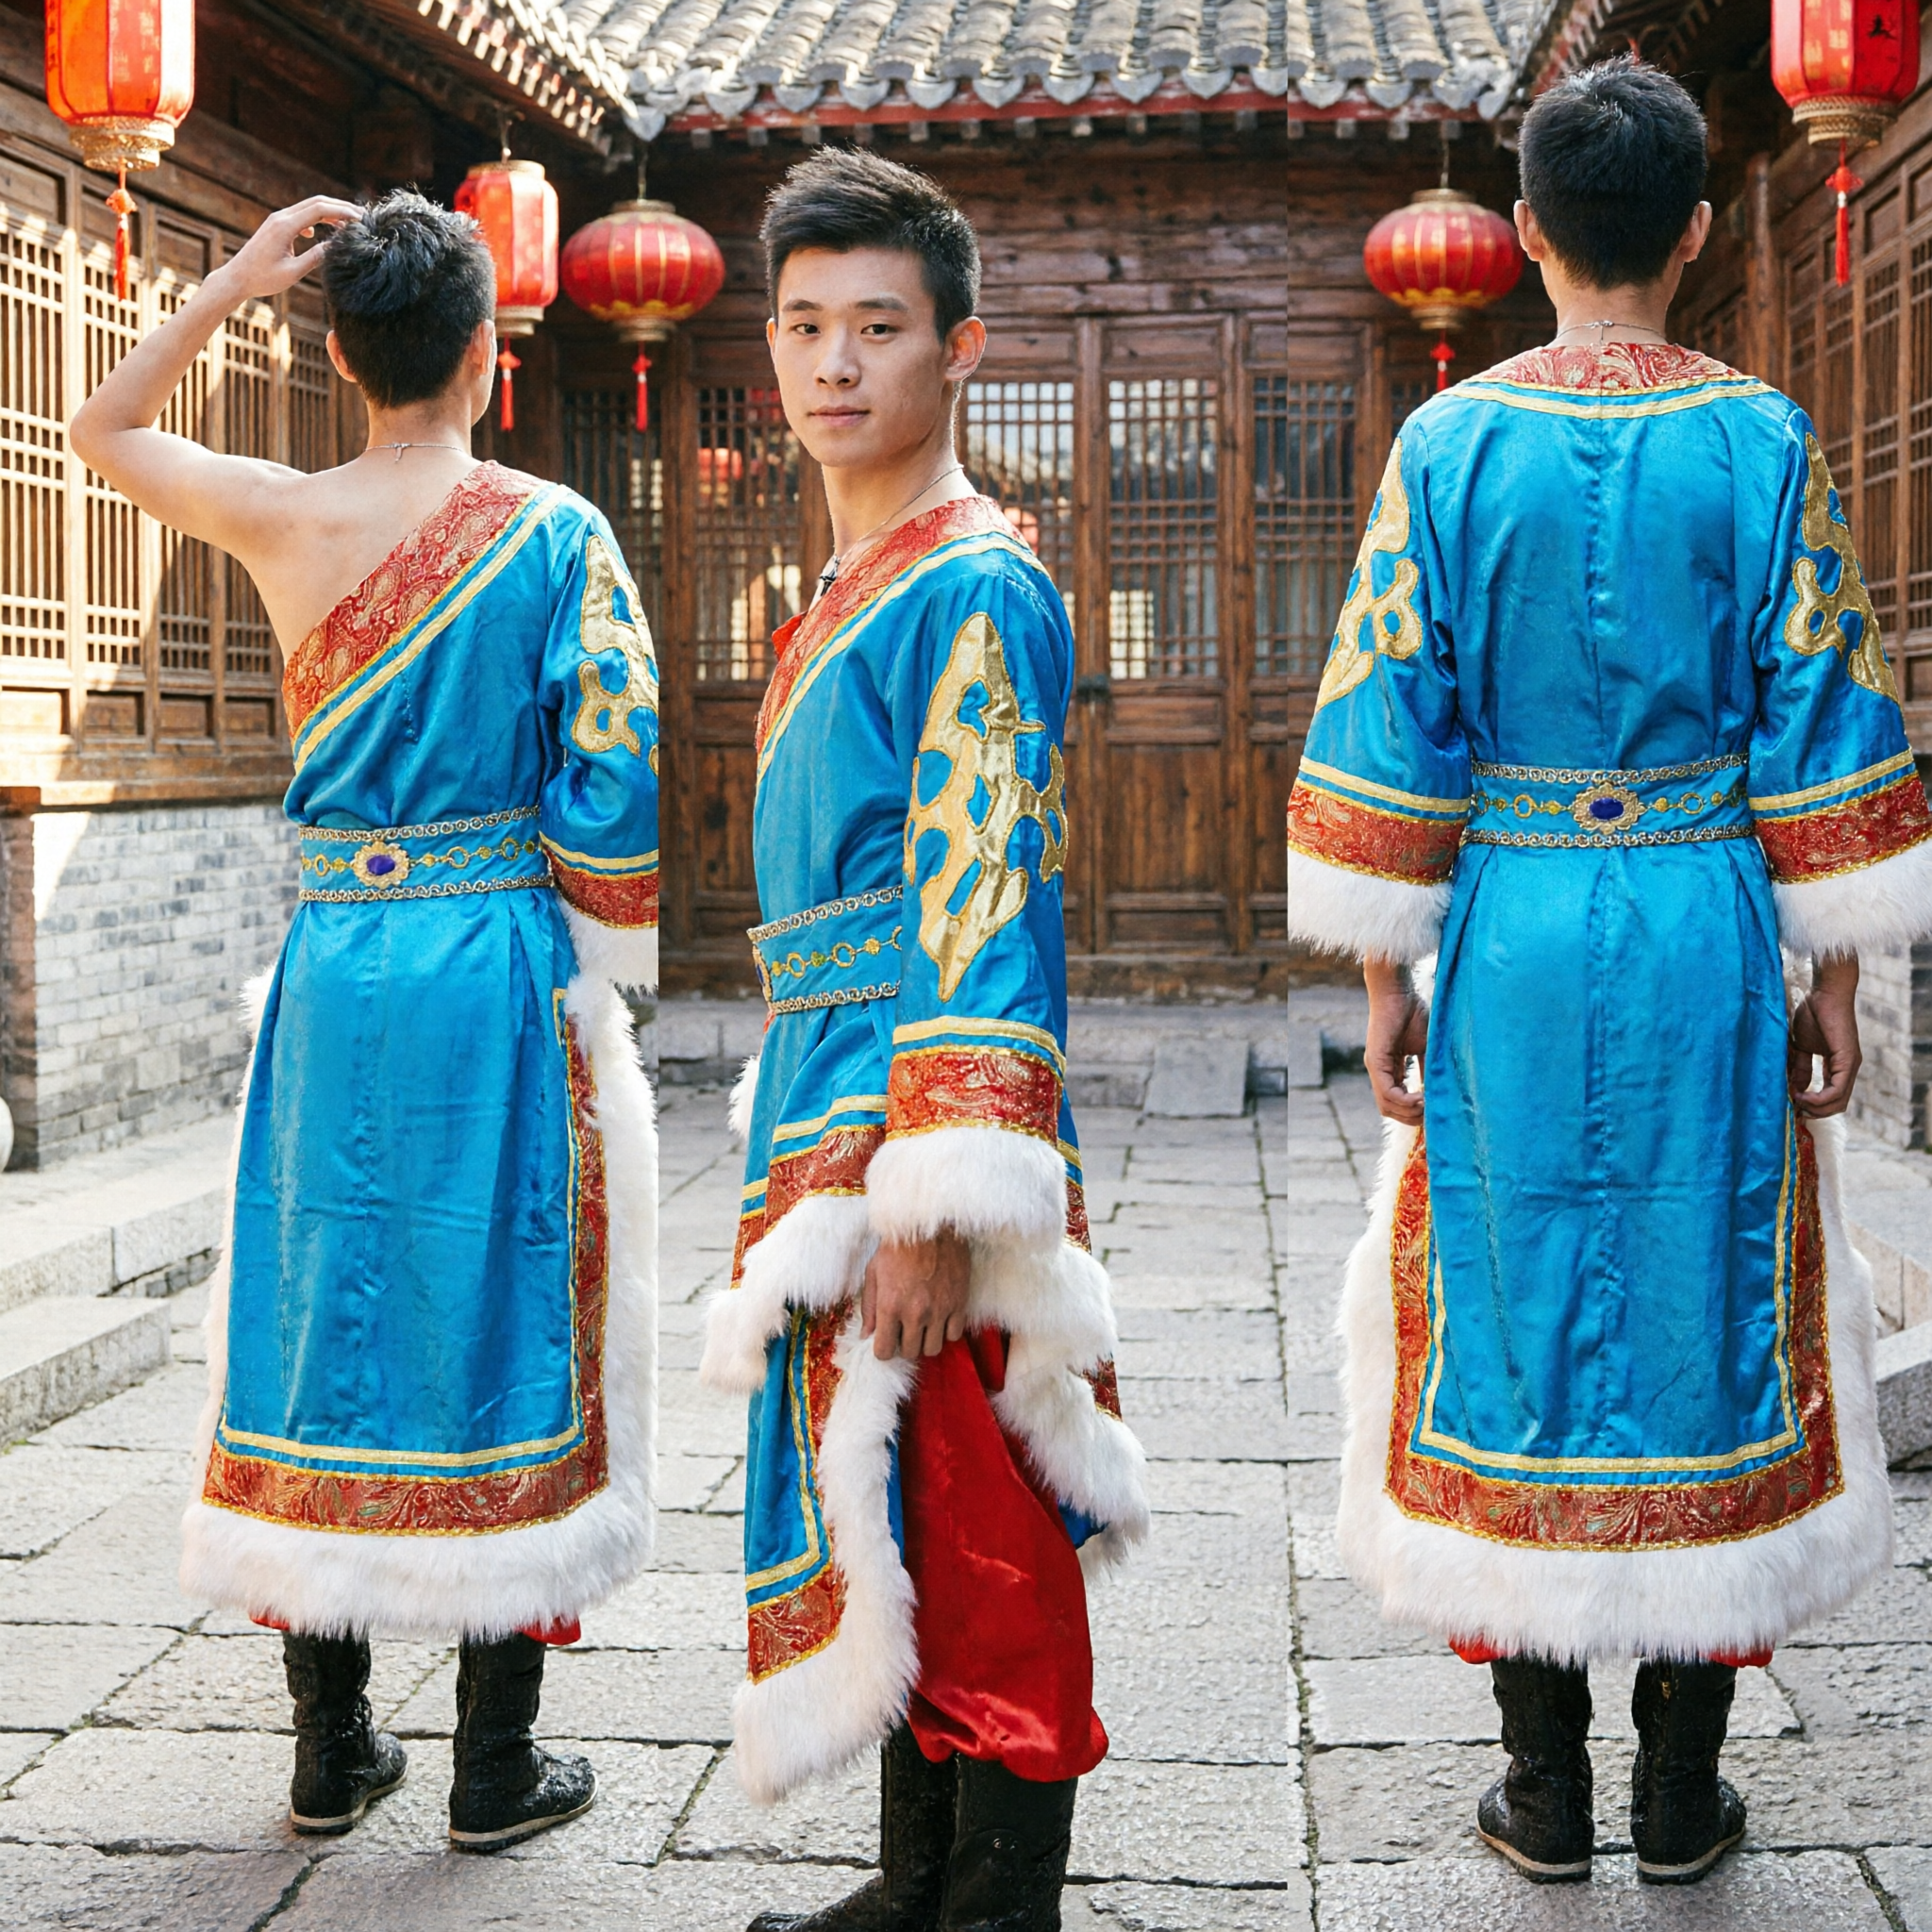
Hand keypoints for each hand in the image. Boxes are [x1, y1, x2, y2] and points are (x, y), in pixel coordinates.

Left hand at [214, 197, 363, 302]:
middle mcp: (281, 217)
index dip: (342, 212)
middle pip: (316, 202)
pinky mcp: (276, 225)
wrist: (237, 277)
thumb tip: (335, 246)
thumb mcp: (293, 272)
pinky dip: (316, 218)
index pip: (319, 211)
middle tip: (361, 216)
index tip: (361, 219)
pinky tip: (320, 232)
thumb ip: (315, 257)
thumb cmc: (263, 278)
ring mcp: (277, 219)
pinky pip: (300, 215)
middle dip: (340, 207)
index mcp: (285, 226)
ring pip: (309, 207)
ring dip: (330, 212)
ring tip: (348, 223)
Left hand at [861, 1231, 970, 1360]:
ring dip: (925, 1341)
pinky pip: (954, 1335)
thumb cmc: (898, 1246)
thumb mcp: (874, 1273)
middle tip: (904, 1329)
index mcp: (890, 1306)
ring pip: (933, 1349)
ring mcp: (939, 1310)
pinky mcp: (959, 1303)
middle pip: (909, 1353)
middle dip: (904, 1345)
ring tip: (923, 1325)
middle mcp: (915, 1313)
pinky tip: (940, 1317)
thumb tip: (866, 1335)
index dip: (883, 1349)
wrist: (930, 1224)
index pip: (884, 1352)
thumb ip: (869, 1308)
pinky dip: (946, 1331)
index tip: (885, 1340)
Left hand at [1365, 956, 1428, 1125]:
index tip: (1434, 1110)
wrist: (1398, 990)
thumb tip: (1438, 1092)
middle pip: (1390, 1110)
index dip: (1414, 1111)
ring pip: (1386, 1106)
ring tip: (1428, 1105)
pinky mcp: (1375, 1061)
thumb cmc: (1413, 1013)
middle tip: (1432, 1113)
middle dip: (1412, 1117)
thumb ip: (1428, 1069)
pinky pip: (1387, 1092)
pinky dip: (1405, 1100)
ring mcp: (1375, 1067)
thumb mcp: (1426, 1047)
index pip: (1396, 1102)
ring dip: (1409, 1111)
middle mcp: (1379, 1071)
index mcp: (1389, 1069)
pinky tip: (1422, 1097)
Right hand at [1790, 952, 1860, 1117]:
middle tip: (1793, 1109)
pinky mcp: (1848, 1061)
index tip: (1791, 1103)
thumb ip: (1799, 1067)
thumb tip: (1793, 1088)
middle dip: (1814, 1111)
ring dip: (1816, 1108)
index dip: (1812, 1104)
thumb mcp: (1802, 1046)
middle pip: (1836, 1105)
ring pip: (1838, 1102)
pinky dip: (1819, 1098)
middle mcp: (1849, 1068)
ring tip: (1796, 1102)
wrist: (1825, 992)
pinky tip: (1802, 1095)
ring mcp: (1851, 1066)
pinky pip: (1837, 1090)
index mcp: (1839, 1065)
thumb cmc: (1813, 1013)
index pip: (1831, 1095)